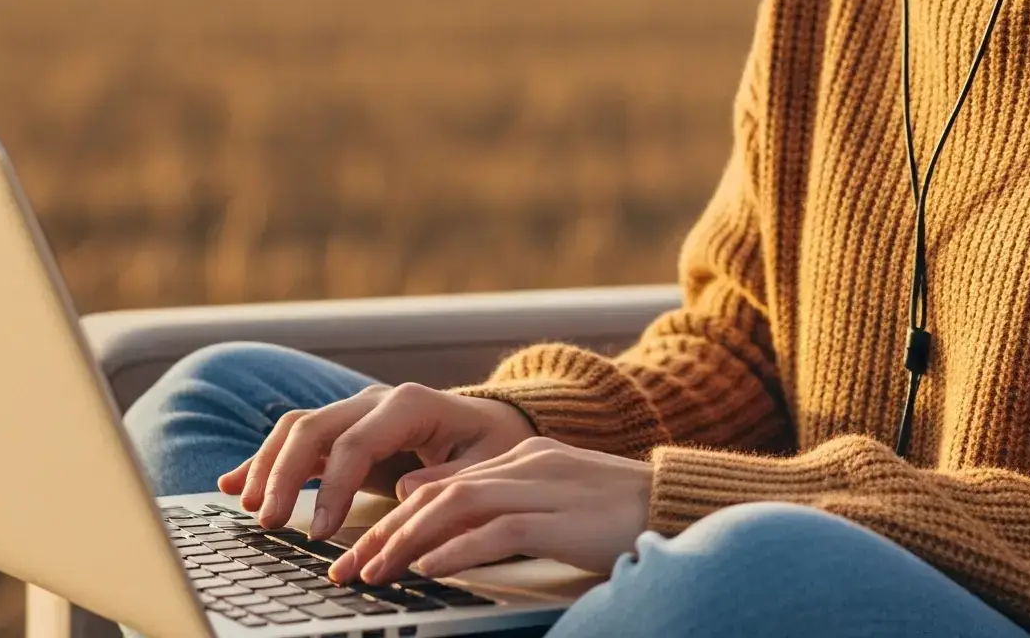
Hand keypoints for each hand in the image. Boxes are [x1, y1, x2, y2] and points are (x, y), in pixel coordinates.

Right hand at [220, 382, 535, 541]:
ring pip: (296, 428)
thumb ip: (449, 477)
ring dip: (266, 465)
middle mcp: (375, 401)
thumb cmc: (495, 446)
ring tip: (249, 507)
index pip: (355, 442)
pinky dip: (262, 460)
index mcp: (411, 404)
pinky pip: (296, 439)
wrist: (496, 425)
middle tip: (269, 522)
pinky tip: (231, 484)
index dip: (332, 487)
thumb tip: (404, 490)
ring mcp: (355, 412)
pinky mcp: (343, 431)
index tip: (319, 532)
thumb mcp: (489, 463)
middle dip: (284, 474)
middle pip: (314, 427)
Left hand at [329, 436, 651, 582]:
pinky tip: (427, 569)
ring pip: (456, 508)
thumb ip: (498, 502)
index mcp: (523, 456)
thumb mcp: (552, 502)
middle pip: (438, 495)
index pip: (443, 485)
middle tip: (348, 570)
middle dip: (386, 534)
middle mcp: (527, 463)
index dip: (395, 520)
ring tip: (374, 573)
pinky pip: (497, 530)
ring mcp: (544, 485)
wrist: (681, 505)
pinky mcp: (561, 515)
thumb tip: (431, 513)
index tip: (360, 552)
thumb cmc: (620, 514)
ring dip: (408, 542)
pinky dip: (456, 549)